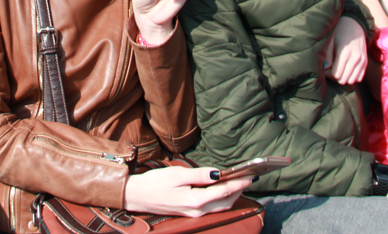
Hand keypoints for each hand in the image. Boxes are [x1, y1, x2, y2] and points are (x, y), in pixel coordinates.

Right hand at [123, 166, 250, 216]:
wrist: (137, 196)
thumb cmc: (155, 183)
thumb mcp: (177, 174)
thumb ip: (199, 175)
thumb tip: (217, 173)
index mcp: (195, 201)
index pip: (224, 191)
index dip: (239, 183)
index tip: (250, 176)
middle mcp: (197, 211)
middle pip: (225, 202)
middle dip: (238, 190)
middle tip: (248, 178)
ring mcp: (193, 214)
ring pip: (220, 207)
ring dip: (231, 196)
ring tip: (238, 183)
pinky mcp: (190, 213)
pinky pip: (212, 208)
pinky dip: (221, 199)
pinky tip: (221, 190)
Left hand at [326, 16, 367, 84]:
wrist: (354, 24)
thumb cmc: (339, 32)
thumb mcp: (330, 41)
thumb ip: (327, 55)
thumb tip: (326, 68)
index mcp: (345, 52)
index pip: (336, 74)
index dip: (328, 74)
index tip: (325, 68)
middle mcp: (355, 58)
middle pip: (343, 80)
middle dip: (335, 77)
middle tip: (330, 69)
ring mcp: (362, 61)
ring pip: (351, 81)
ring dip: (344, 78)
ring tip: (338, 69)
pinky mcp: (365, 62)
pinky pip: (359, 78)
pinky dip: (352, 77)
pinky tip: (346, 69)